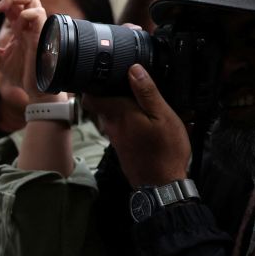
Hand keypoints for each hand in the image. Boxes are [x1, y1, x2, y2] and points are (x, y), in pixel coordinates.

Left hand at [82, 64, 190, 185]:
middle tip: (128, 81)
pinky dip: (130, 119)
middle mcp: (111, 126)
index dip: (92, 83)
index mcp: (118, 114)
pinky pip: (122, 127)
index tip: (103, 73)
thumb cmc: (165, 151)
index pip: (90, 97)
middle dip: (112, 92)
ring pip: (113, 115)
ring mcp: (116, 138)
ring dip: (123, 106)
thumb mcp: (163, 117)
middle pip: (103, 104)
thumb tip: (133, 70)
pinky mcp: (123, 147)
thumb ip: (147, 93)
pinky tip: (146, 118)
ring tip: (142, 98)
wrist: (162, 185)